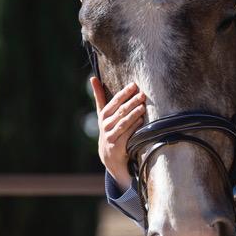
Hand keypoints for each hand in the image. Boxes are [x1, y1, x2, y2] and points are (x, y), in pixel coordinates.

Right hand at [91, 76, 145, 190]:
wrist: (109, 157)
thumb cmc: (109, 131)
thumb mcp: (104, 115)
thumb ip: (99, 97)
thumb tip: (92, 78)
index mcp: (103, 115)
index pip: (114, 102)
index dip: (124, 93)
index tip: (134, 85)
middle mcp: (105, 125)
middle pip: (120, 111)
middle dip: (131, 102)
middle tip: (142, 95)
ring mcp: (110, 136)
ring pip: (123, 122)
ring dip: (133, 114)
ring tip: (142, 107)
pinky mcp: (117, 146)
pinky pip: (127, 134)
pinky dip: (134, 127)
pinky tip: (141, 121)